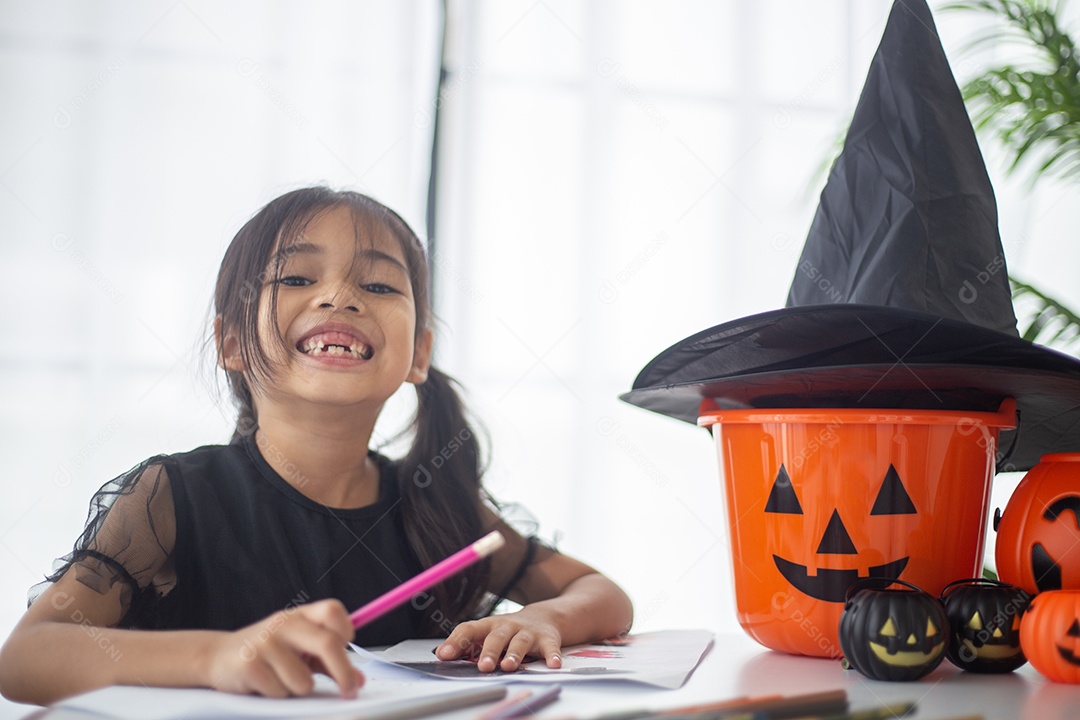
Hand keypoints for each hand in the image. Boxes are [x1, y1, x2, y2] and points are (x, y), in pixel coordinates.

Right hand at [204, 599, 362, 697]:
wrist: (218, 656)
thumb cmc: (268, 653)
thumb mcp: (299, 650)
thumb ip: (329, 662)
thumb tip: (358, 680)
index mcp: (300, 615)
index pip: (333, 610)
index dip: (345, 629)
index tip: (348, 647)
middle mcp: (284, 623)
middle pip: (327, 643)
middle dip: (343, 672)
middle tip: (349, 691)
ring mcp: (265, 642)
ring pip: (304, 680)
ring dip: (298, 689)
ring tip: (283, 680)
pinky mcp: (249, 664)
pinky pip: (280, 691)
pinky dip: (278, 694)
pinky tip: (265, 684)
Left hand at [434, 608, 562, 672]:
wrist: (543, 617)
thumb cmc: (507, 631)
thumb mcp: (487, 633)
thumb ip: (466, 644)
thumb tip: (441, 654)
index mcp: (489, 626)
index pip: (469, 629)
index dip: (456, 641)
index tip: (444, 655)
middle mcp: (507, 626)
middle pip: (496, 637)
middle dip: (489, 651)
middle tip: (483, 666)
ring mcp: (527, 632)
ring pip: (520, 642)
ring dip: (514, 654)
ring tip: (508, 666)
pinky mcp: (547, 639)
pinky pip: (550, 647)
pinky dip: (552, 656)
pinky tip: (553, 665)